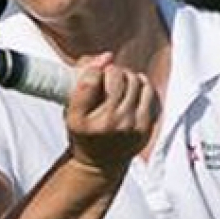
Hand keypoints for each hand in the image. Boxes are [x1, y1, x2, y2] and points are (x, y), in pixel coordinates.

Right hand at [65, 53, 158, 175]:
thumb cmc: (83, 130)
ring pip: (135, 80)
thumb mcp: (70, 108)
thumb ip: (81, 78)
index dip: (93, 69)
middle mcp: (107, 124)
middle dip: (111, 71)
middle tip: (107, 77)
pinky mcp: (146, 127)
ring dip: (127, 76)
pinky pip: (149, 92)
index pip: (91, 79)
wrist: (100, 162)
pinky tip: (132, 90)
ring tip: (119, 84)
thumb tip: (108, 56)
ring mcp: (129, 126)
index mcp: (81, 120)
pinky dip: (141, 85)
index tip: (94, 73)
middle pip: (116, 76)